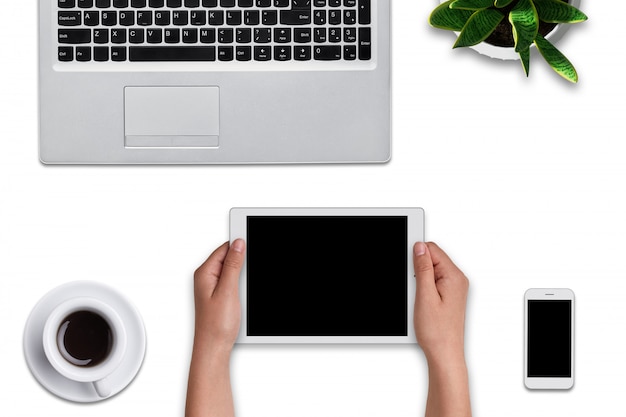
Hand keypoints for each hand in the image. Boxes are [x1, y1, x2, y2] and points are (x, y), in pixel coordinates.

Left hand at [186, 239, 244, 416]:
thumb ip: (233, 265)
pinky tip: (242, 297)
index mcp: (204, 273)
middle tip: (246, 277)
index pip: (224, 248)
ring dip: (241, 277)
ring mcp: (211, 287)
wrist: (212, 348)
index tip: (252, 241)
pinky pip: (232, 282)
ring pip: (232, 271)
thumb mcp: (228, 290)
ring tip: (241, 292)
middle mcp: (205, 278)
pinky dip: (240, 286)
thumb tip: (238, 244)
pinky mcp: (219, 296)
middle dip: (242, 263)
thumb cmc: (215, 325)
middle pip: (228, 258)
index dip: (239, 245)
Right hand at [413, 241, 471, 416]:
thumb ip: (423, 269)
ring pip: (431, 271)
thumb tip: (420, 247)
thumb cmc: (437, 332)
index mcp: (454, 277)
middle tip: (417, 291)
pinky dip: (424, 289)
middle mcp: (457, 280)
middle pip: (432, 259)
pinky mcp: (449, 296)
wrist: (445, 354)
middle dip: (419, 270)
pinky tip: (423, 303)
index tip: (410, 271)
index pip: (432, 250)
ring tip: (421, 300)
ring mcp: (454, 288)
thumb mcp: (425, 296)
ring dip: (421, 281)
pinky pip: (433, 282)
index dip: (417, 257)